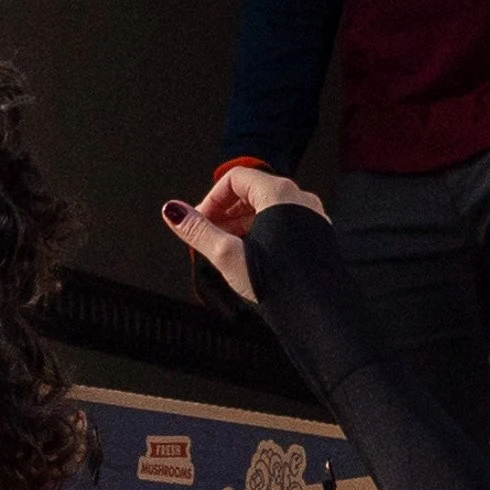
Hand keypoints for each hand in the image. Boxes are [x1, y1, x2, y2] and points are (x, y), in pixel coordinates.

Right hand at [161, 167, 328, 302]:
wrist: (315, 311)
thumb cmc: (277, 282)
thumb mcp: (227, 255)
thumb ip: (198, 231)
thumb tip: (172, 212)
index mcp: (278, 192)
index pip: (235, 179)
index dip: (212, 199)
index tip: (200, 221)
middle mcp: (299, 197)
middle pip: (252, 192)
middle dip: (226, 213)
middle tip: (210, 237)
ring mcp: (311, 215)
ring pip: (269, 208)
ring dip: (243, 224)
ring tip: (229, 250)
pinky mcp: (317, 234)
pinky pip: (285, 223)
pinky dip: (264, 232)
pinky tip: (254, 257)